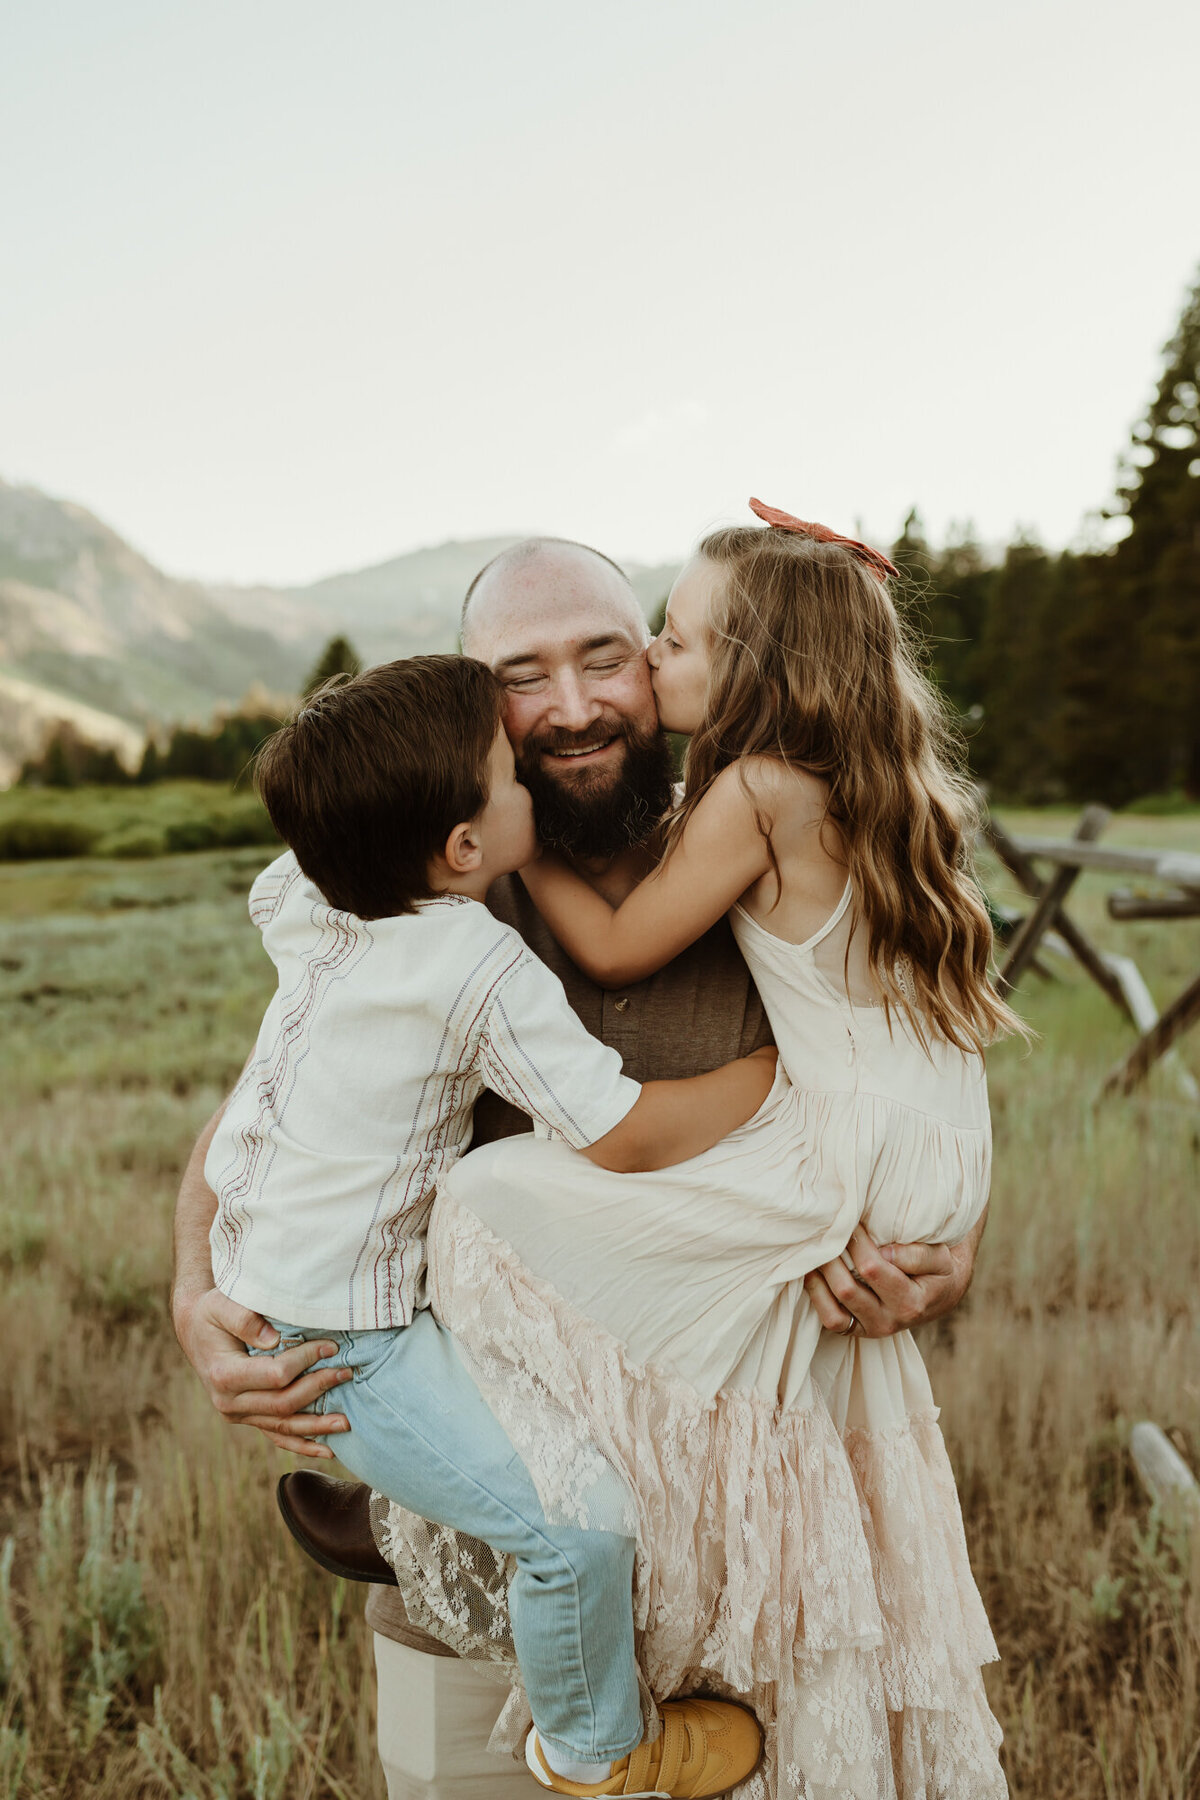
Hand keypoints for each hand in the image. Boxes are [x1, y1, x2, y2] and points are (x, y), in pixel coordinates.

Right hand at [173, 1286, 352, 1456]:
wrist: (194, 1330)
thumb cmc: (211, 1313)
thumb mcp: (221, 1305)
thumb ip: (245, 1319)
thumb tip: (274, 1339)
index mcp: (224, 1375)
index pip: (275, 1375)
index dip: (306, 1361)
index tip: (331, 1346)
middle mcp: (228, 1402)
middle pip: (283, 1404)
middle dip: (319, 1388)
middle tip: (347, 1373)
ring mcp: (237, 1415)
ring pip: (283, 1427)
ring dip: (317, 1427)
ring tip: (347, 1422)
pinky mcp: (247, 1418)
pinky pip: (276, 1436)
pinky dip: (302, 1445)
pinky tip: (327, 1451)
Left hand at [804, 1223, 977, 1338]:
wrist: (940, 1295)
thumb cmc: (939, 1269)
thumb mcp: (940, 1257)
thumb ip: (917, 1255)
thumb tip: (885, 1252)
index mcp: (910, 1303)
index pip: (872, 1269)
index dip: (857, 1242)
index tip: (852, 1221)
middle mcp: (888, 1322)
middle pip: (847, 1290)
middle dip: (833, 1257)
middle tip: (829, 1233)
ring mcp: (870, 1329)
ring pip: (833, 1312)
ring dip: (820, 1278)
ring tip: (817, 1251)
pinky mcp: (856, 1330)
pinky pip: (830, 1321)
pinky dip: (817, 1297)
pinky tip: (814, 1272)